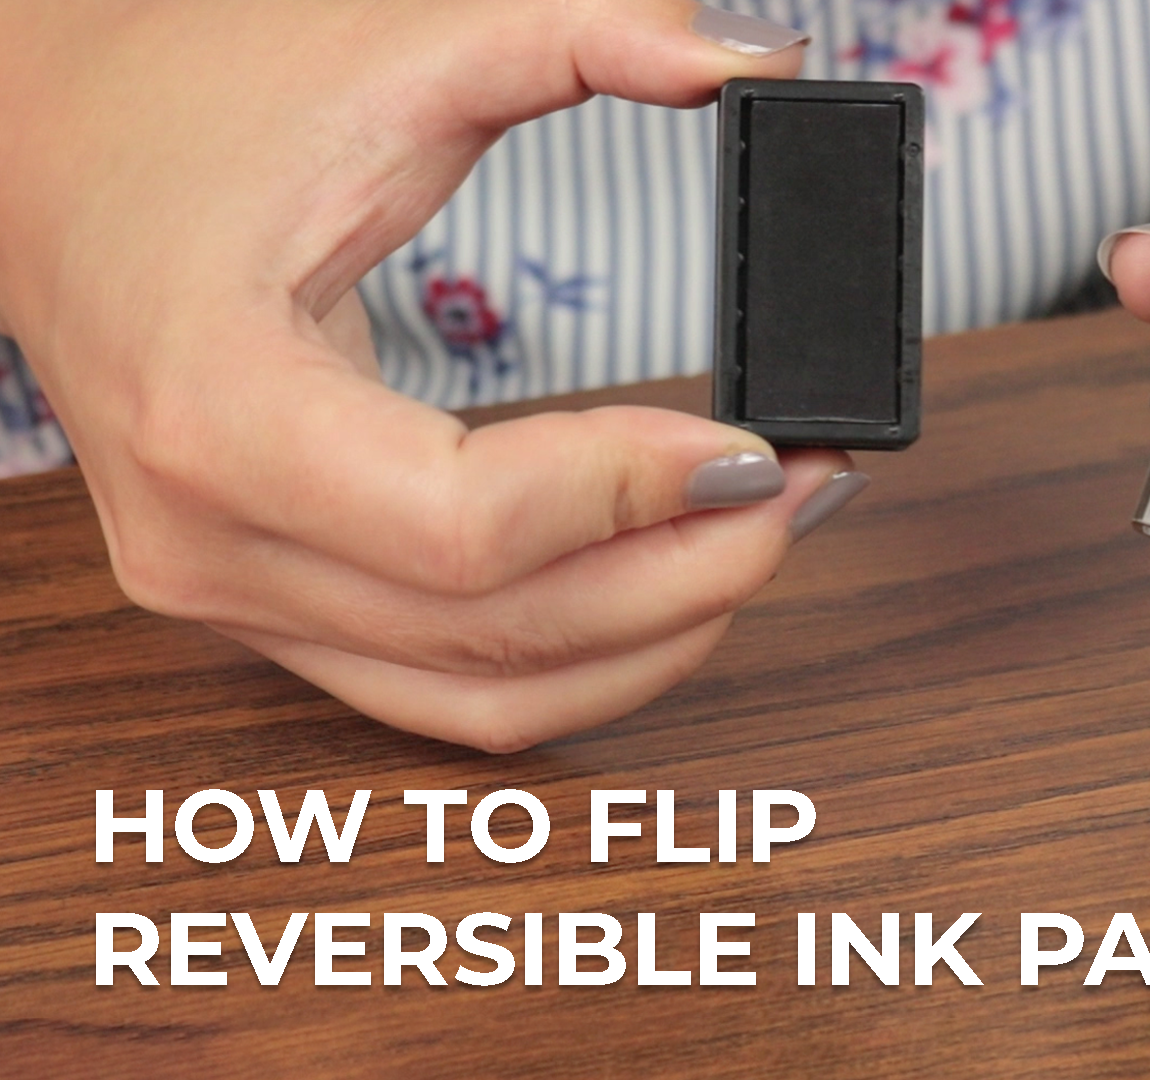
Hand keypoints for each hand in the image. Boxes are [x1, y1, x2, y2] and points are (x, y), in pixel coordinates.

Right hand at [0, 0, 857, 750]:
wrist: (49, 156)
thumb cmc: (196, 107)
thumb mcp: (398, 53)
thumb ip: (589, 40)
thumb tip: (762, 62)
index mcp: (218, 407)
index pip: (465, 527)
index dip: (635, 495)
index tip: (761, 443)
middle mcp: (212, 542)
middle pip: (506, 628)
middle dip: (694, 571)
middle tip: (807, 490)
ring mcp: (234, 598)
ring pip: (493, 692)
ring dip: (659, 632)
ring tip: (766, 531)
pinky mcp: (272, 612)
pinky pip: (453, 691)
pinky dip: (583, 660)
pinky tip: (670, 582)